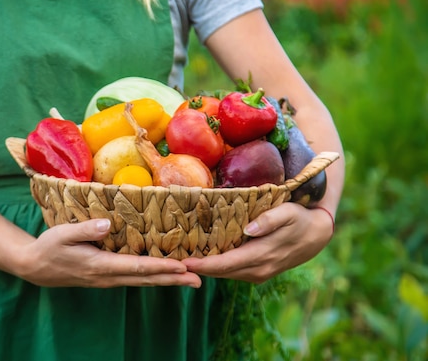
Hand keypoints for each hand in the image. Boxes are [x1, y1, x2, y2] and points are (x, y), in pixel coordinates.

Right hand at [15, 218, 202, 287]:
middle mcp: (108, 277)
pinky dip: (153, 278)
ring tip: (190, 280)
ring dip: (167, 281)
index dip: (160, 267)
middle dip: (173, 279)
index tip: (181, 267)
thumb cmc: (49, 247)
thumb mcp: (62, 234)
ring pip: (143, 282)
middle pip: (146, 279)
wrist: (36, 267)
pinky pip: (135, 279)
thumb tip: (107, 225)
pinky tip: (164, 275)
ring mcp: (108, 280)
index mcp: (100, 265)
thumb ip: (85, 230)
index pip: (136, 267)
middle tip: (198, 280)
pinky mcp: (107, 278)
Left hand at [182, 203, 333, 283]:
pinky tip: (201, 259)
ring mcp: (258, 274)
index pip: (226, 264)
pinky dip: (216, 267)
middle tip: (171, 262)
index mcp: (262, 256)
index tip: (183, 262)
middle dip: (196, 269)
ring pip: (225, 274)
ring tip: (180, 260)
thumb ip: (269, 220)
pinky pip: (232, 272)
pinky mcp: (257, 272)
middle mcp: (258, 270)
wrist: (316, 235)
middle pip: (221, 272)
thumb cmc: (299, 219)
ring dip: (204, 269)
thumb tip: (248, 229)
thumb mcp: (287, 213)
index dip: (203, 265)